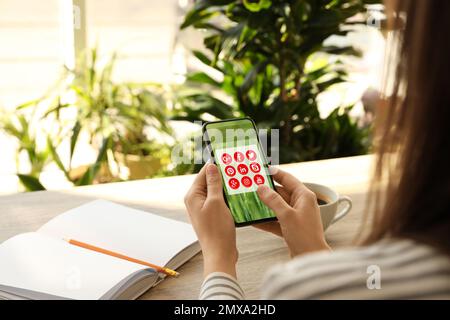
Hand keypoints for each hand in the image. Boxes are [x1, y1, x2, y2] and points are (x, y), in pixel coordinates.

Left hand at [184, 163, 237, 277]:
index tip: (227, 158)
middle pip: (209, 181)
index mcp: (193, 196)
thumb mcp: (216, 202)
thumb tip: (211, 166)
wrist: (220, 253)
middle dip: (222, 176)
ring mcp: (203, 209)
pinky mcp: (211, 216)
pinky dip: (227, 197)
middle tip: (236, 169)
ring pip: (215, 191)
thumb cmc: (217, 230)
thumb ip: (213, 183)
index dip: (215, 165)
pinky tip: (237, 196)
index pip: (203, 173)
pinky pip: (218, 201)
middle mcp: (195, 201)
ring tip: (239, 180)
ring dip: (226, 187)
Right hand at [256, 167, 330, 256]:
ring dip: (264, 206)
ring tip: (250, 201)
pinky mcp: (291, 228)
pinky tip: (254, 220)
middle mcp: (301, 204)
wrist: (310, 258)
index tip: (262, 169)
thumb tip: (261, 187)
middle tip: (251, 186)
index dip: (275, 173)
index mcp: (304, 196)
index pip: (288, 179)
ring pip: (277, 207)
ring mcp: (296, 216)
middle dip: (266, 191)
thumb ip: (273, 200)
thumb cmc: (304, 236)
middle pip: (281, 192)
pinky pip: (276, 220)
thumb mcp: (286, 215)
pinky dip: (266, 220)